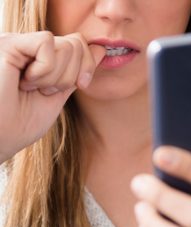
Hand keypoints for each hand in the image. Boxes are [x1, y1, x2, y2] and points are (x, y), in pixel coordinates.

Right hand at [0, 31, 104, 162]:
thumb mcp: (59, 95)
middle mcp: (31, 47)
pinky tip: (24, 81)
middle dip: (71, 76)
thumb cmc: (23, 124)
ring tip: (32, 88)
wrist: (1, 138)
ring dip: (55, 78)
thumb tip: (100, 49)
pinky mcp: (10, 43)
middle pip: (76, 44)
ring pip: (66, 46)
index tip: (81, 85)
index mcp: (42, 59)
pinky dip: (44, 70)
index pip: (79, 44)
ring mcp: (20, 44)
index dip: (88, 64)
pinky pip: (46, 43)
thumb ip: (76, 72)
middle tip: (46, 91)